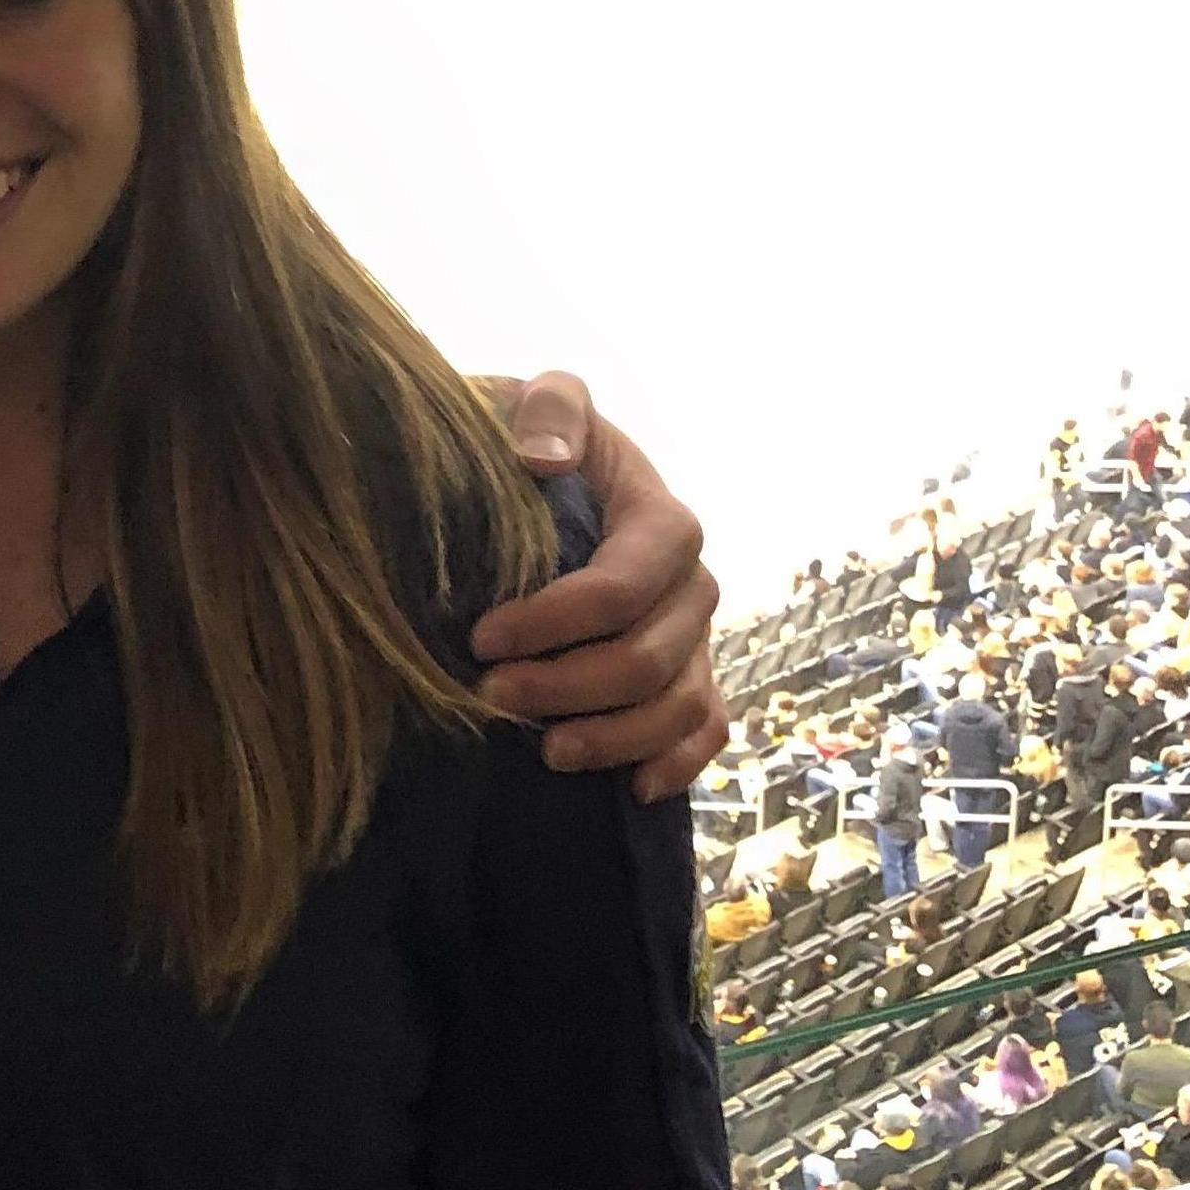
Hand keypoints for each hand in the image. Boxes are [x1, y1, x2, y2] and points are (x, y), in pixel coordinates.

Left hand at [470, 370, 728, 804]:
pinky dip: (676, 763)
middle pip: (648, 658)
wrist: (543, 476)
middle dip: (569, 687)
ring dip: (614, 738)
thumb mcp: (535, 401)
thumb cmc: (530, 439)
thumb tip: (545, 458)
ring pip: (678, 706)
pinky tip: (630, 788)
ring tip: (545, 752)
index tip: (482, 638)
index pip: (621, 587)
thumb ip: (548, 408)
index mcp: (660, 518)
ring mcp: (695, 633)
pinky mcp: (690, 672)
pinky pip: (707, 728)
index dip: (555, 622)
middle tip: (490, 696)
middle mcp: (691, 582)